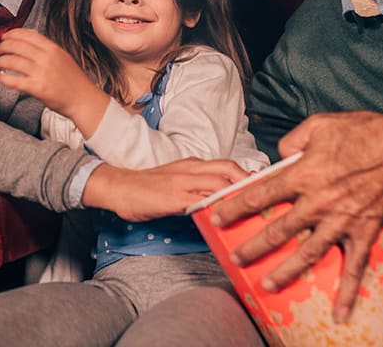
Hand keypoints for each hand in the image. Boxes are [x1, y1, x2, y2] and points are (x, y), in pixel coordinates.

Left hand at [0, 28, 108, 134]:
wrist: (83, 99)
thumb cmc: (74, 82)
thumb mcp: (63, 58)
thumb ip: (47, 50)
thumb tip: (29, 44)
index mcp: (53, 49)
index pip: (28, 35)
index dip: (12, 34)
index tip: (5, 36)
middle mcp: (46, 58)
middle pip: (17, 46)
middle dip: (3, 46)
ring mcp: (41, 73)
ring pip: (13, 61)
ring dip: (1, 61)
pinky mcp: (37, 88)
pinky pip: (14, 80)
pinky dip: (4, 78)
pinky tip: (0, 77)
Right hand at [83, 158, 247, 221]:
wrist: (119, 186)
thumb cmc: (147, 187)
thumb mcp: (177, 183)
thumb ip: (197, 189)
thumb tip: (219, 203)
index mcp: (193, 165)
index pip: (227, 165)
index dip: (246, 174)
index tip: (261, 186)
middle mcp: (191, 169)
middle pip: (228, 169)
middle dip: (248, 181)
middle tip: (263, 196)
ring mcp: (182, 182)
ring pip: (217, 183)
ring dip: (236, 194)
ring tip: (251, 208)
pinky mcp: (173, 197)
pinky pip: (199, 200)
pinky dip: (215, 206)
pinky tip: (225, 216)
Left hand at [210, 111, 382, 322]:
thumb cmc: (365, 131)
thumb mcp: (320, 124)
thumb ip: (293, 141)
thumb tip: (281, 155)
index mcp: (303, 174)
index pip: (259, 194)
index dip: (235, 207)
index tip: (217, 217)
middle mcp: (317, 202)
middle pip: (277, 230)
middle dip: (253, 247)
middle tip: (236, 258)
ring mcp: (341, 220)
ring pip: (307, 253)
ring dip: (286, 272)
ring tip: (269, 284)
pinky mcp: (364, 231)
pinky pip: (355, 266)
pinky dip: (348, 290)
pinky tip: (339, 311)